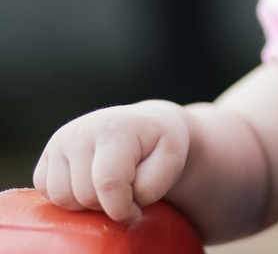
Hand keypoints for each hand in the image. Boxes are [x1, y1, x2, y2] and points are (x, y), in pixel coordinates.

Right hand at [33, 100, 190, 223]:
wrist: (146, 126)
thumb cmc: (159, 145)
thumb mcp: (171, 159)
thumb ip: (151, 185)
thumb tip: (121, 204)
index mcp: (115, 129)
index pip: (108, 182)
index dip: (122, 208)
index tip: (136, 210)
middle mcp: (81, 131)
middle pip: (84, 196)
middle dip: (107, 205)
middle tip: (125, 192)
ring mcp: (61, 141)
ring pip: (61, 198)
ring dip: (86, 204)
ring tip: (108, 189)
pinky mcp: (48, 154)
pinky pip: (46, 192)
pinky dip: (68, 198)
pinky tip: (89, 185)